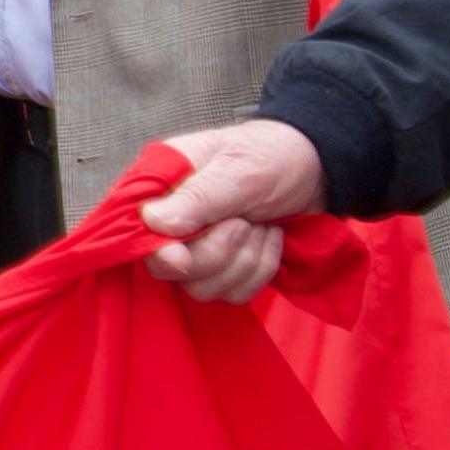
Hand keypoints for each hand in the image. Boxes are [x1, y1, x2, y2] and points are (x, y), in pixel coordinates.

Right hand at [133, 119, 325, 301]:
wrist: (315, 168)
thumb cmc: (273, 155)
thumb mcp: (239, 168)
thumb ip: (199, 197)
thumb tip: (152, 222)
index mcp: (162, 185)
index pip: (134, 230)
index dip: (157, 251)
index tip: (183, 258)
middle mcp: (171, 220)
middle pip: (168, 269)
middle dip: (218, 253)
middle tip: (245, 221)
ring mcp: (197, 248)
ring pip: (202, 288)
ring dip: (244, 261)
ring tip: (261, 226)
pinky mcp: (223, 269)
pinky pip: (232, 294)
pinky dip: (260, 271)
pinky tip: (268, 239)